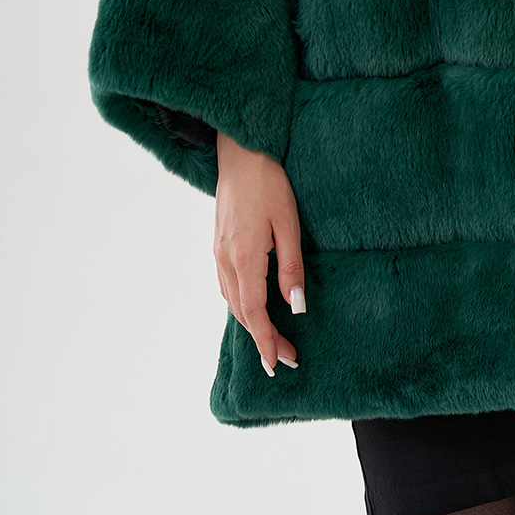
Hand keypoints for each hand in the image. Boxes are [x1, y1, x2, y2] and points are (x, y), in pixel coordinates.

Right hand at [213, 130, 305, 375]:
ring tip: (271, 340)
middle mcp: (225, 259)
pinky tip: (251, 308)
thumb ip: (291, 266)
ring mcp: (218, 252)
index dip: (266, 341)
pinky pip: (226, 285)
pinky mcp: (218, 244)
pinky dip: (239, 305)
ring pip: (231, 301)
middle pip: (241, 312)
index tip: (278, 363)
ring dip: (250, 324)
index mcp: (244, 257)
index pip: (254, 313)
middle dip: (262, 338)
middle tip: (284, 358)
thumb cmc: (269, 182)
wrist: (241, 152)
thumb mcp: (288, 223)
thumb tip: (296, 306)